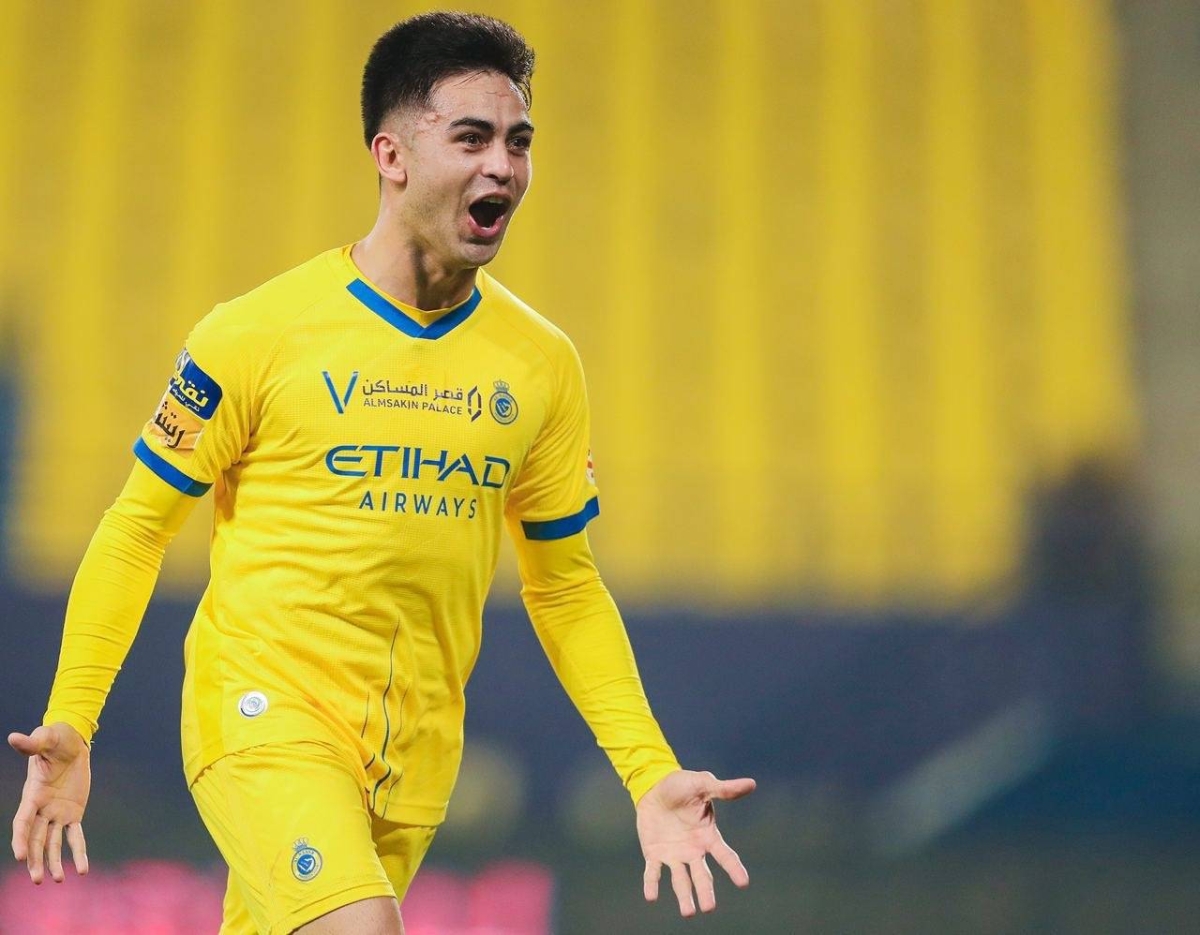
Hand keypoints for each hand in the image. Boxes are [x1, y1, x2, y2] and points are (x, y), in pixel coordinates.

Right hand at [9, 723, 90, 883]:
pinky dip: (79, 852)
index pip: (23, 821)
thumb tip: (15, 737)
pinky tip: (82, 869)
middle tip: (37, 879)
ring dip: (53, 862)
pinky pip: (75, 836)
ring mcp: (56, 813)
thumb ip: (32, 743)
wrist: (70, 744)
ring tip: (54, 881)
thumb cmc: (54, 740)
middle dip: (36, 859)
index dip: (21, 839)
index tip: (20, 857)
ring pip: (53, 843)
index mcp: (32, 795)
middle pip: (36, 839)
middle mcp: (41, 808)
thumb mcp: (45, 740)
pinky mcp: (73, 814)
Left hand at [636, 769, 754, 916]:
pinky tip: (651, 897)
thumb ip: (724, 789)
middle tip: (709, 907)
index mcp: (707, 836)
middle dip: (705, 891)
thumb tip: (751, 783)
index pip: (724, 855)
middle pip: (702, 875)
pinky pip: (653, 872)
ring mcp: (674, 854)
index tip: (743, 882)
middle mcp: (693, 850)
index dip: (733, 868)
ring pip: (680, 880)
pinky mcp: (654, 854)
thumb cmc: (682, 785)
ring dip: (684, 896)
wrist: (654, 786)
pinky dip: (652, 884)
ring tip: (688, 913)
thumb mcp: (703, 784)